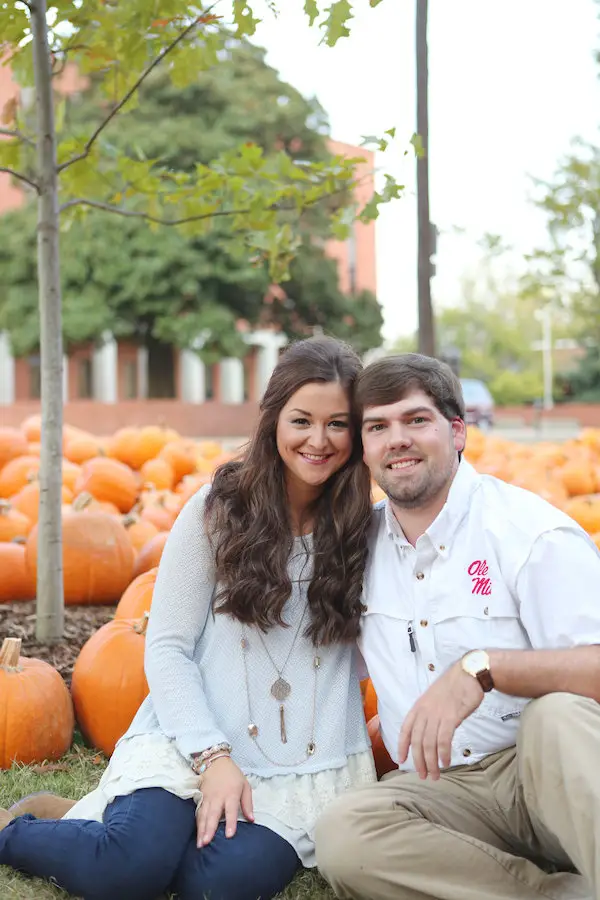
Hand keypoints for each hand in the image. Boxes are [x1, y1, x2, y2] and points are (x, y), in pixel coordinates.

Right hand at [195, 756, 253, 846]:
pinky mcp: (201, 798)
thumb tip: (251, 819)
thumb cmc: (233, 775)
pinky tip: (197, 834)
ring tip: (200, 844)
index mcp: (231, 794)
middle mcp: (218, 797)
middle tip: (207, 843)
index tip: (229, 835)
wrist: (216, 762)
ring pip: (203, 815)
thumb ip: (247, 803)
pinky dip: (197, 824)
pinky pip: (198, 812)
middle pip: (213, 814)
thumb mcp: (245, 785)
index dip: (230, 822)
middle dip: (209, 829)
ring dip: (201, 830)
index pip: (231, 810)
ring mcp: (207, 798)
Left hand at [398, 662, 484, 780]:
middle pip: (417, 741)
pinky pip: (443, 740)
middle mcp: (425, 712)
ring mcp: (437, 714)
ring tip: (435, 775)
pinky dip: (443, 754)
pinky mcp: (450, 717)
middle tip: (423, 775)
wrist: (468, 673)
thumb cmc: (454, 686)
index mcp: (419, 707)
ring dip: (431, 762)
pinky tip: (446, 762)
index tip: (400, 760)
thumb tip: (429, 731)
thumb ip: (430, 714)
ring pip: (429, 744)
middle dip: (419, 761)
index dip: (402, 746)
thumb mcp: (435, 698)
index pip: (405, 729)